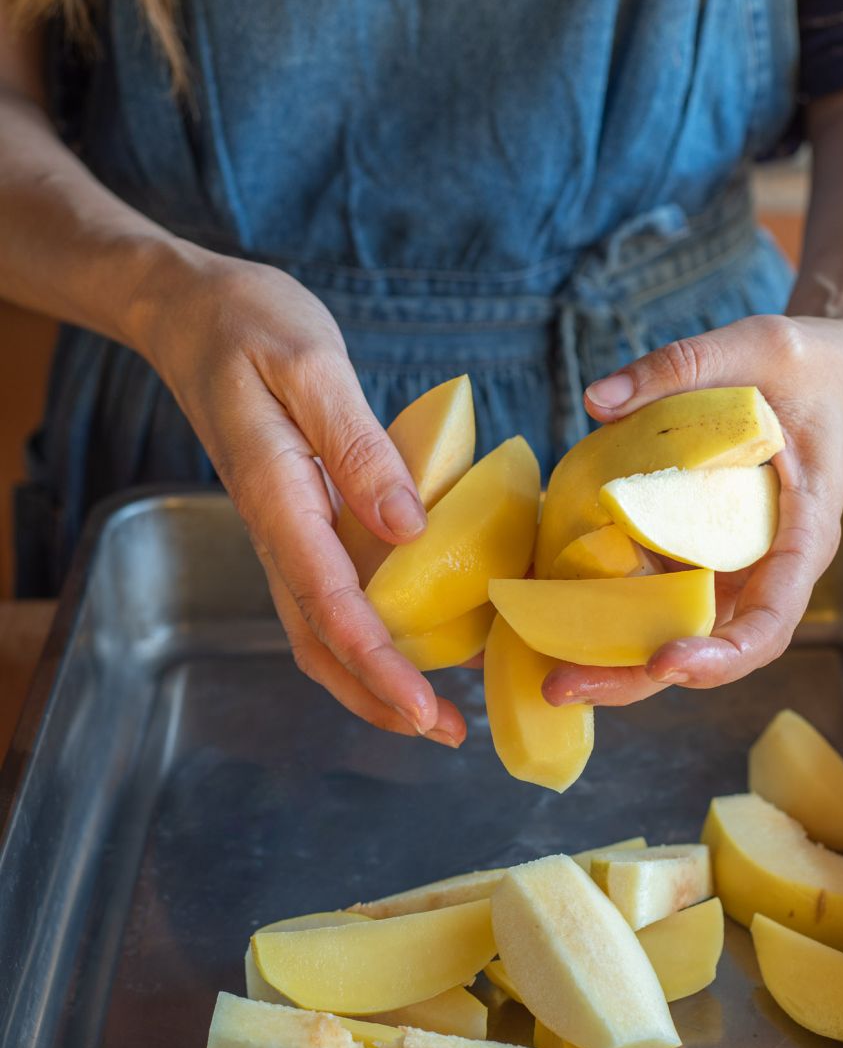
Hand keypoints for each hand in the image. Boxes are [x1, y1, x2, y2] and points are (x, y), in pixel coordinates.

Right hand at [133, 243, 465, 746]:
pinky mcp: (297, 522)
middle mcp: (275, 532)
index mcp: (278, 497)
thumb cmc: (250, 325)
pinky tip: (413, 639)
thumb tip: (410, 528)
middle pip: (319, 641)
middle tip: (445, 732)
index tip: (424, 708)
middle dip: (378, 697)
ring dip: (371, 678)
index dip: (377, 662)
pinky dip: (367, 635)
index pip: (328, 603)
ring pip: (319, 630)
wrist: (190, 314)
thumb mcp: (312, 364)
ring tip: (435, 711)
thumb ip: (359, 447)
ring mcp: (282, 533)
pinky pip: (328, 597)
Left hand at [542, 313, 842, 707]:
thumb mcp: (760, 344)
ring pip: (669, 632)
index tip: (665, 661)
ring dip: (606, 659)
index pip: (771, 619)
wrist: (832, 379)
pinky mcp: (691, 555)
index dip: (721, 653)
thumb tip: (597, 400)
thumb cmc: (810, 368)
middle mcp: (763, 569)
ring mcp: (725, 568)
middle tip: (559, 687)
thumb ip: (682, 365)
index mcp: (801, 535)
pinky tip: (540, 614)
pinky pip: (648, 595)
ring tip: (538, 673)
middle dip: (633, 678)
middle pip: (705, 647)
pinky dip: (598, 610)